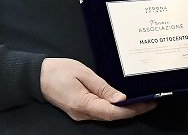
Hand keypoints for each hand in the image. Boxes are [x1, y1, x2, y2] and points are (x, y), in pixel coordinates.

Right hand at [40, 57, 155, 120]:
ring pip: (107, 116)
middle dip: (133, 111)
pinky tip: (123, 102)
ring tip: (141, 101)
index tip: (148, 103)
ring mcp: (80, 114)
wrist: (37, 76)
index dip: (132, 110)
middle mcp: (83, 114)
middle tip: (150, 101)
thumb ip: (103, 88)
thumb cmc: (59, 71)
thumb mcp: (84, 74)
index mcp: (83, 104)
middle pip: (112, 116)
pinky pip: (100, 113)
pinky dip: (114, 109)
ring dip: (125, 111)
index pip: (113, 112)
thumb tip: (121, 99)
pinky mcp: (80, 111)